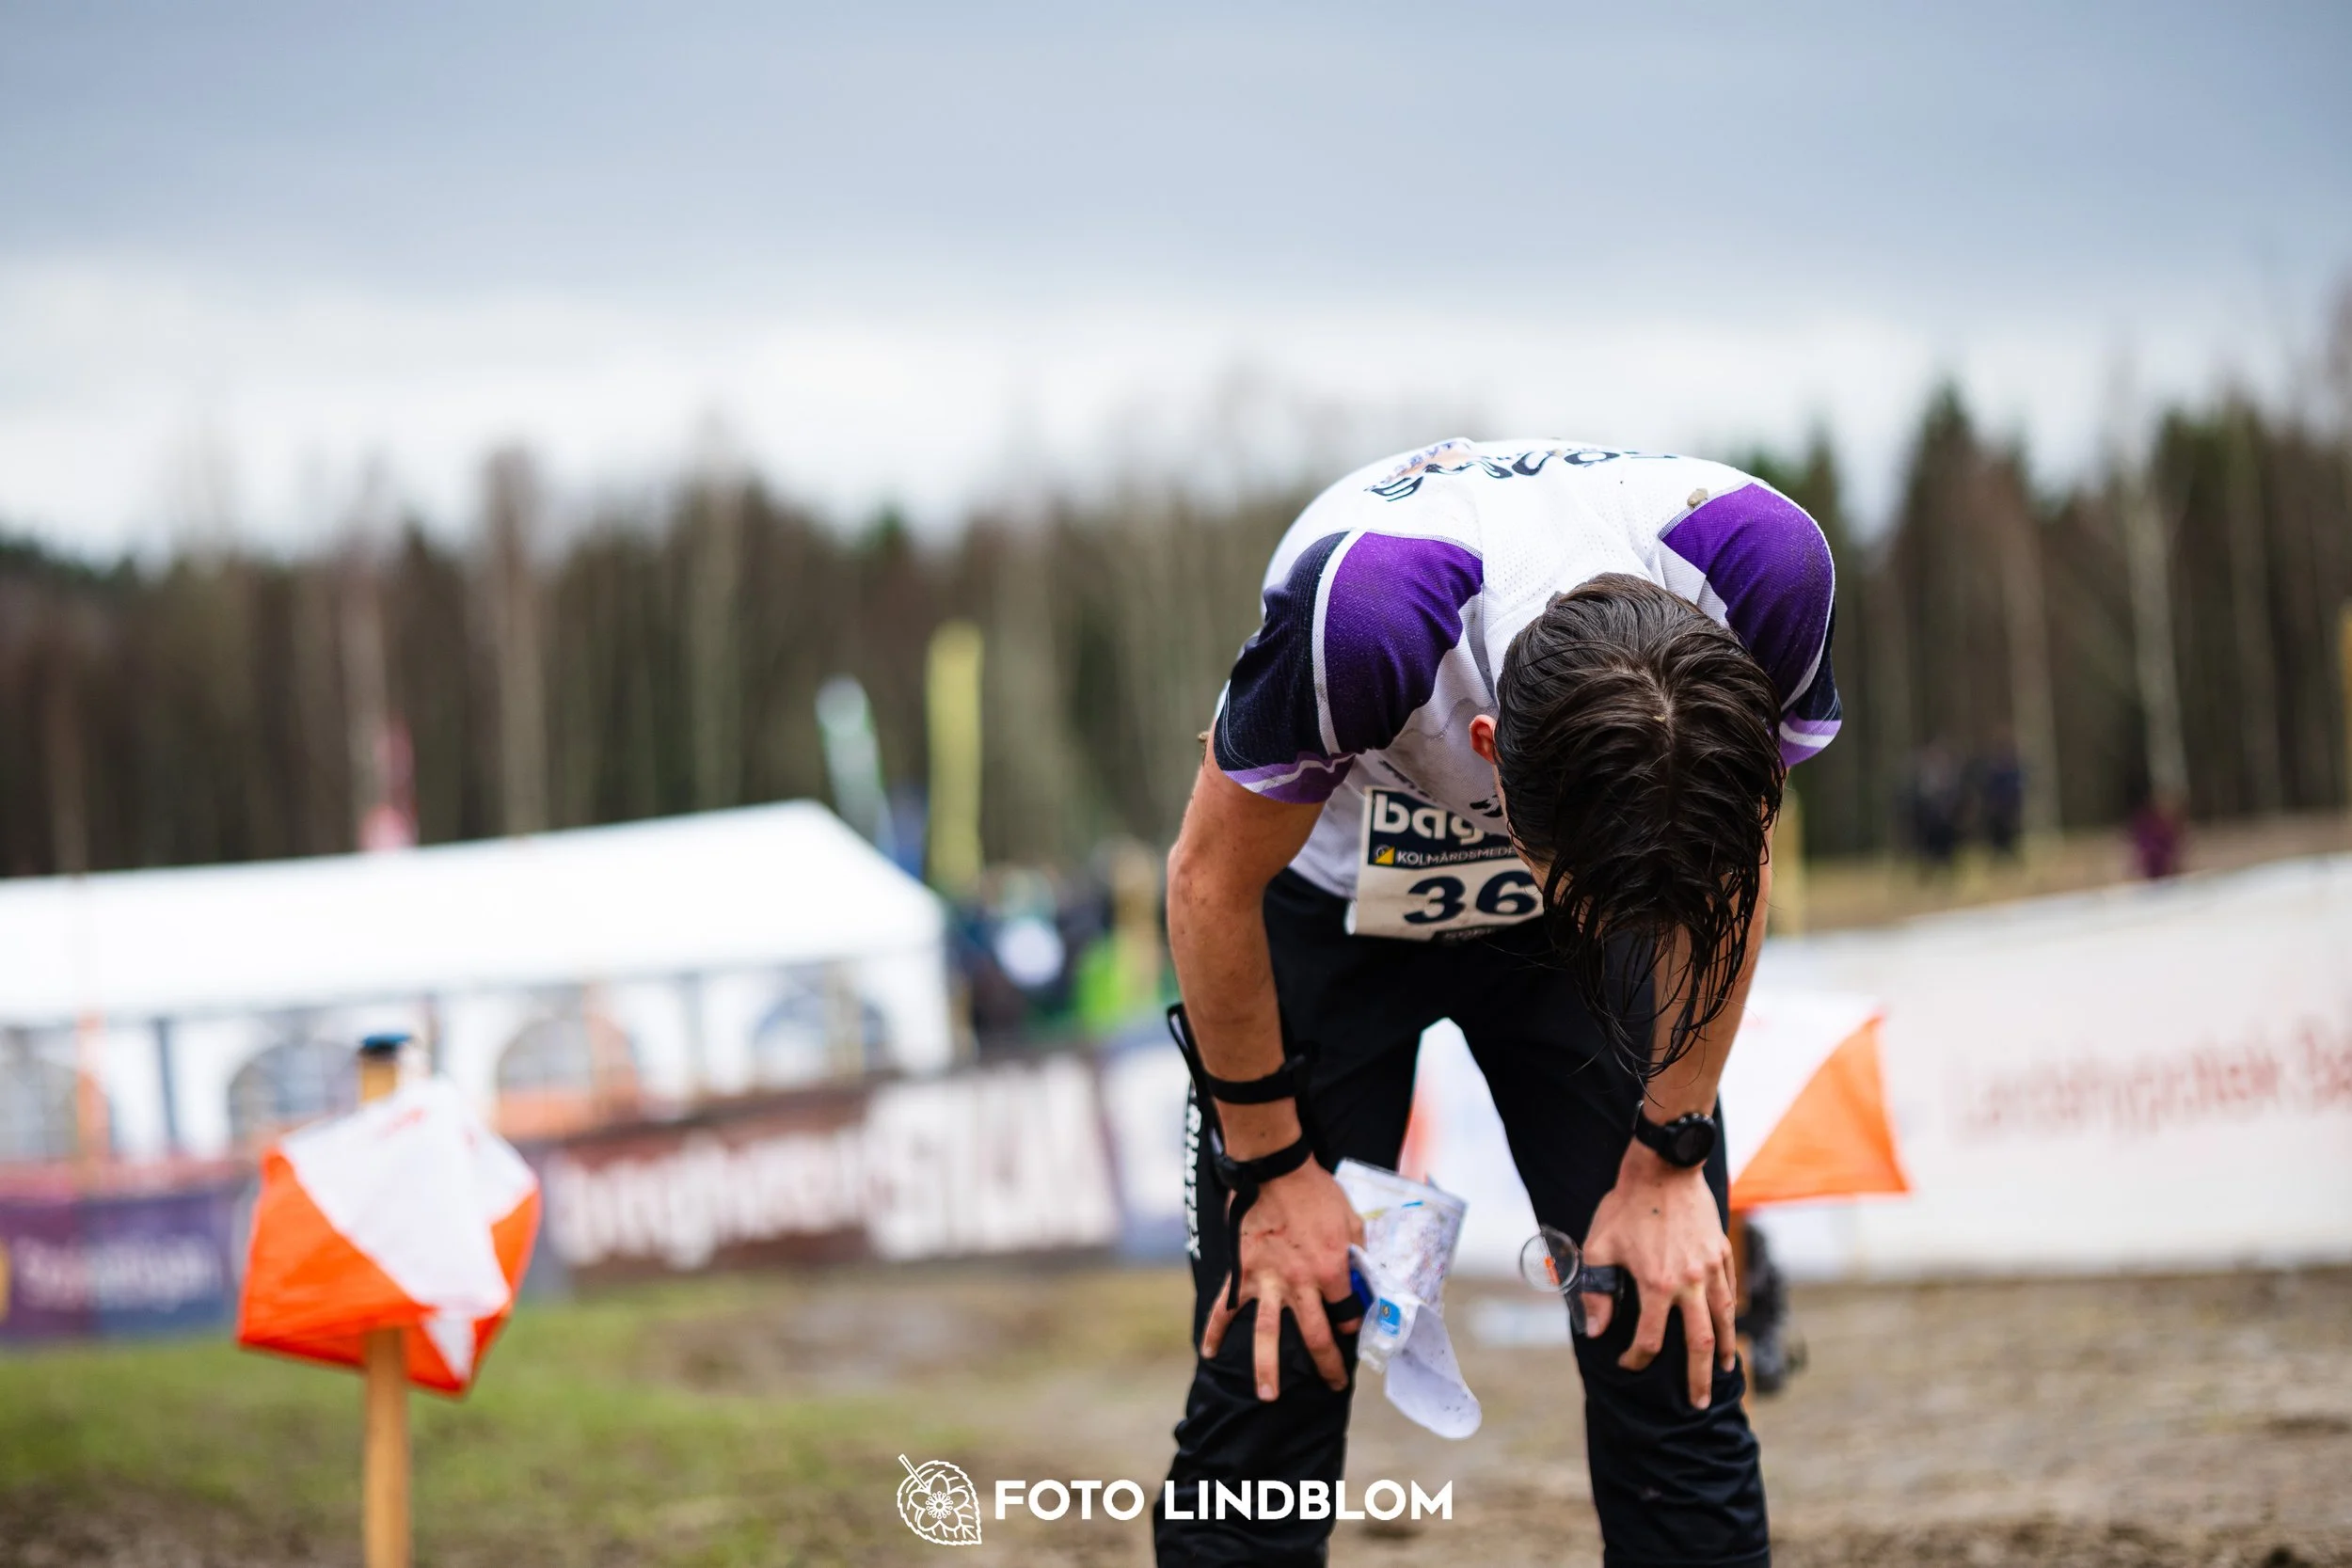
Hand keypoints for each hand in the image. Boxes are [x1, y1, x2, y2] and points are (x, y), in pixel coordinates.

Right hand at [1201, 1160, 1365, 1399]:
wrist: (1276, 1169)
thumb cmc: (1318, 1193)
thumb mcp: (1353, 1221)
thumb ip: (1358, 1255)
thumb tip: (1365, 1279)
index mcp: (1332, 1271)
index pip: (1348, 1313)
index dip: (1354, 1325)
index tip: (1352, 1331)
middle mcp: (1300, 1283)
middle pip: (1316, 1336)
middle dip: (1327, 1365)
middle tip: (1333, 1386)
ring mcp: (1267, 1281)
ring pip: (1266, 1334)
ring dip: (1267, 1368)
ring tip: (1267, 1396)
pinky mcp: (1241, 1272)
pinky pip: (1225, 1306)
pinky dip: (1214, 1331)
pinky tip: (1208, 1354)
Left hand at [1579, 1141, 1738, 1407]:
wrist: (1664, 1168)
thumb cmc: (1626, 1206)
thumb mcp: (1599, 1246)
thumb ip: (1596, 1290)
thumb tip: (1595, 1331)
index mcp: (1658, 1284)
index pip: (1650, 1339)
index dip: (1637, 1357)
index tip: (1628, 1363)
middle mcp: (1690, 1283)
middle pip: (1700, 1343)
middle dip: (1698, 1378)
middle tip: (1697, 1403)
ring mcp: (1711, 1268)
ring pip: (1725, 1320)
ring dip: (1724, 1351)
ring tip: (1722, 1373)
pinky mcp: (1722, 1252)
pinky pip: (1730, 1292)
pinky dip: (1730, 1316)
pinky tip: (1728, 1327)